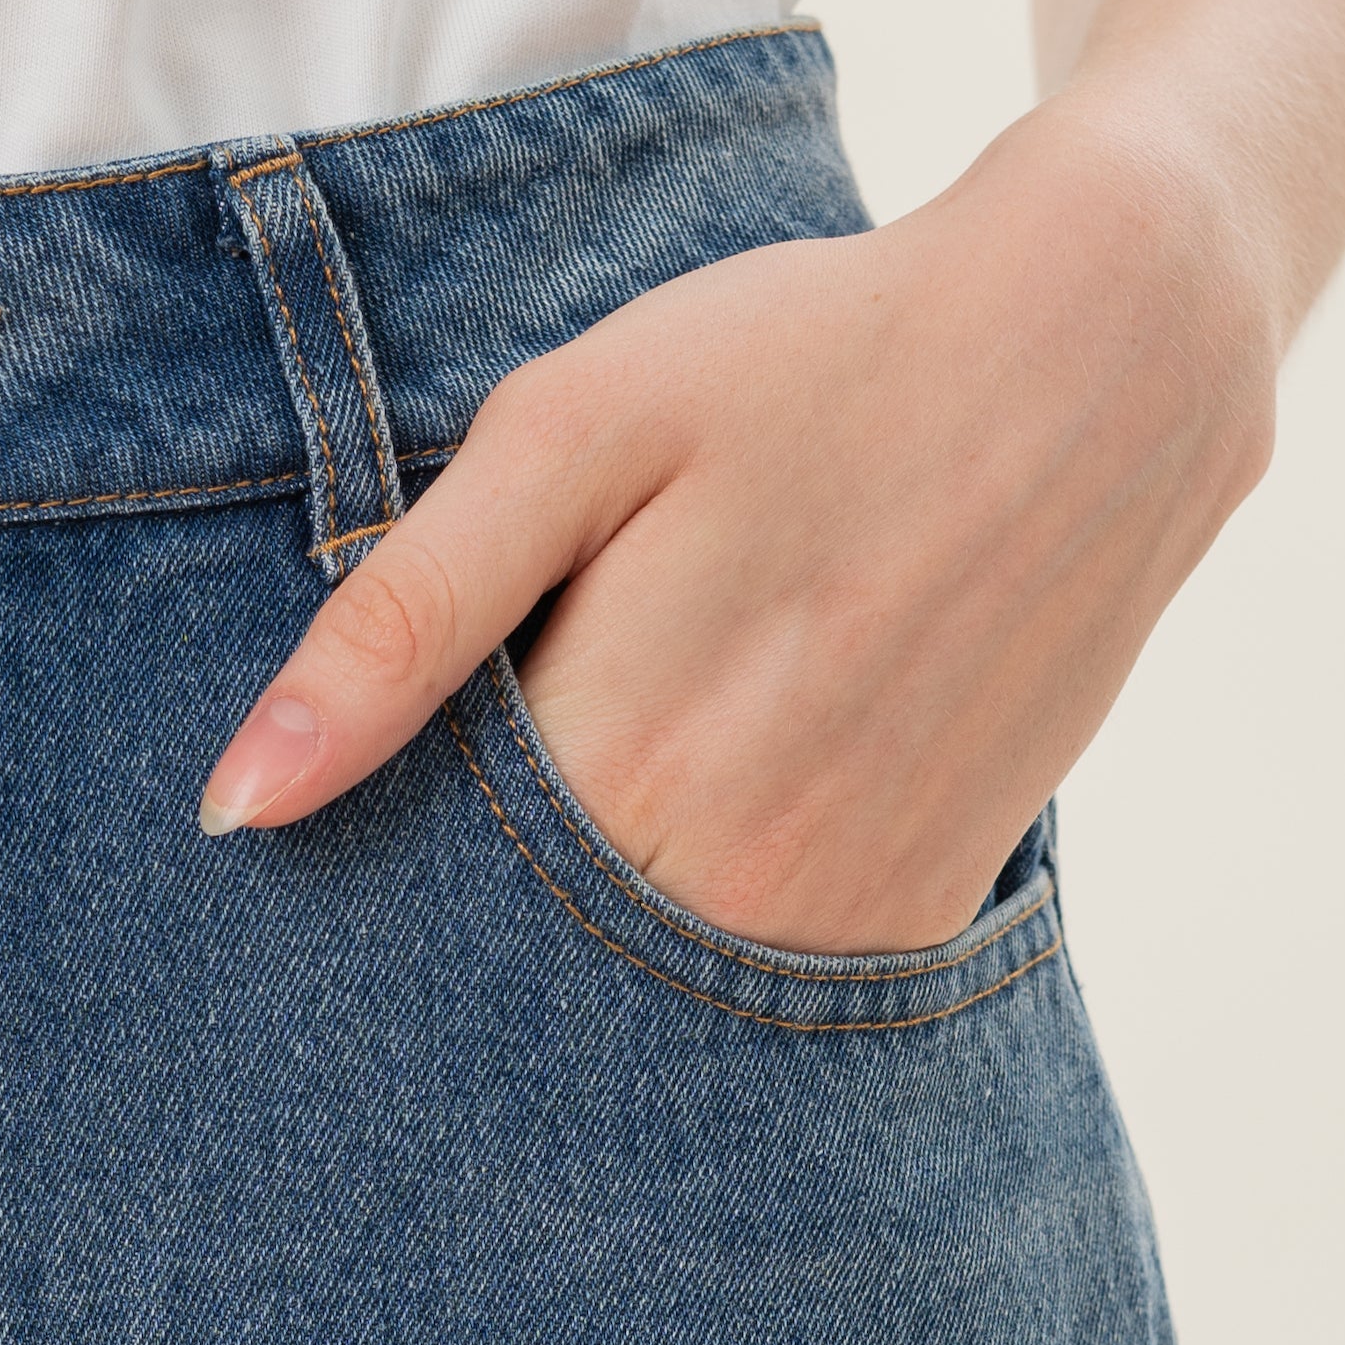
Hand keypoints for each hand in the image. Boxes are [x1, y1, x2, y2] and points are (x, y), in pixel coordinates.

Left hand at [198, 89, 1279, 954]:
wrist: (1109, 352)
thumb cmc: (811, 360)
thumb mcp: (575, 434)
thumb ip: (401, 622)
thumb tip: (235, 804)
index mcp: (615, 760)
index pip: (416, 899)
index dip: (368, 859)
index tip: (343, 823)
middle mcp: (729, 879)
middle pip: (520, 963)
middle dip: (466, 911)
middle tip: (494, 772)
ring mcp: (840, 914)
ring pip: (641, 992)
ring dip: (588, 925)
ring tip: (626, 754)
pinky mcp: (920, 909)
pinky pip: (759, 983)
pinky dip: (705, 924)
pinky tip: (709, 805)